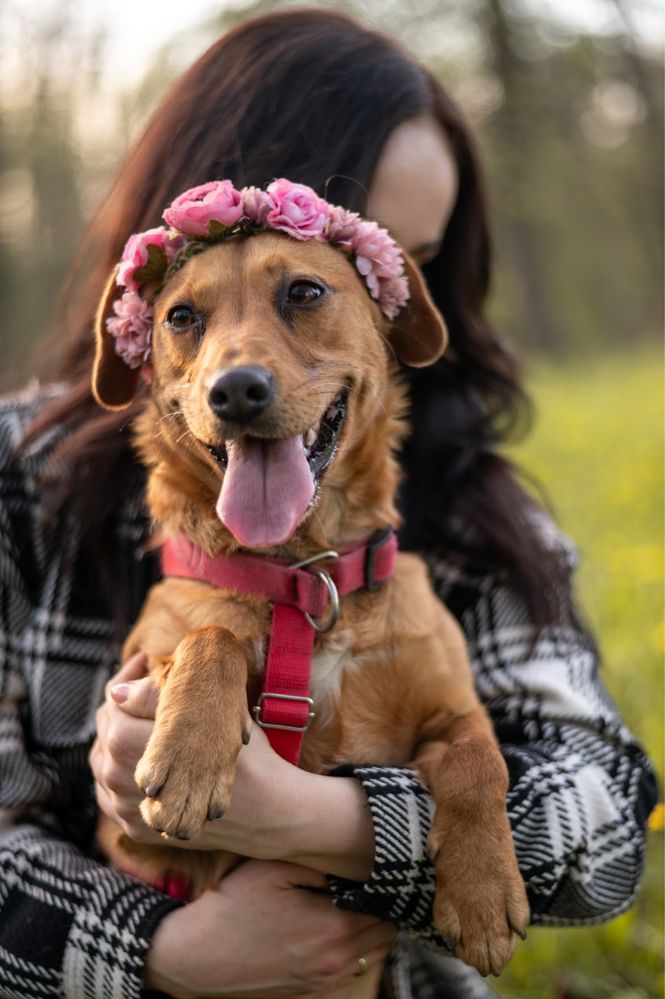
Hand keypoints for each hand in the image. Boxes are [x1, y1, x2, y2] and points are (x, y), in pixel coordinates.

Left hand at [92, 656, 374, 877]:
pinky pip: (110, 797)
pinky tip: (137, 759)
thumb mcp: (209, 716)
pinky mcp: (137, 829)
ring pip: (103, 767)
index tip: (144, 665)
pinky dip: (116, 776)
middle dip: (120, 711)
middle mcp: (129, 784)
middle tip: (141, 691)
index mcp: (142, 746)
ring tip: (140, 722)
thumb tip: (117, 693)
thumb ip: (156, 700)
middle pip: (104, 737)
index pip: (113, 708)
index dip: (125, 682)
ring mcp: (131, 811)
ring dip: (116, 742)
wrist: (269, 810)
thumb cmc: (247, 756)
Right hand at [144, 860, 394, 996]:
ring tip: (357, 902)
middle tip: (371, 880)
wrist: (199, 953)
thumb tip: (353, 861)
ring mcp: (323, 979)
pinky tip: (338, 926)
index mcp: (333, 928)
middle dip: (382, 905)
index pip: (385, 908)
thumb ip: (320, 864)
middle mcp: (335, 960)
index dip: (384, 884)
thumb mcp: (275, 868)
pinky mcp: (310, 990)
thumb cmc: (234, 906)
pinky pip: (351, 969)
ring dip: (372, 929)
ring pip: (372, 953)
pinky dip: (355, 949)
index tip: (379, 866)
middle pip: (385, 933)